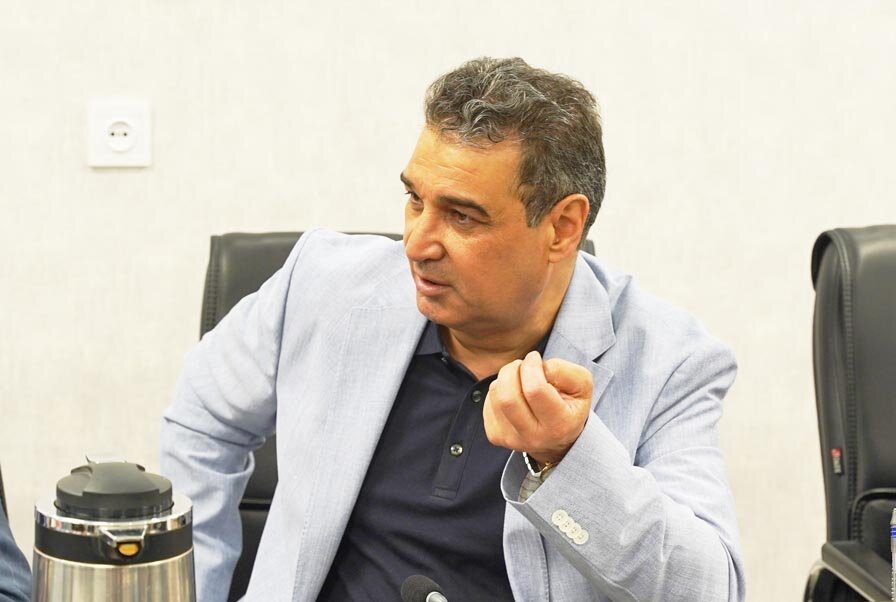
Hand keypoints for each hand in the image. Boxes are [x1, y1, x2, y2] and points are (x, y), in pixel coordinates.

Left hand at [483, 351, 592, 465]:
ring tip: (519, 379)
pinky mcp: (495, 435)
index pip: (534, 390)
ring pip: (496, 395)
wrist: (556, 439)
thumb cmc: (568, 406)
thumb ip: (564, 371)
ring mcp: (510, 439)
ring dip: (505, 378)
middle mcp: (533, 437)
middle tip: (522, 365)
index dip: (531, 366)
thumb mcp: (581, 386)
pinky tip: (513, 393)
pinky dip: (498, 390)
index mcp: (558, 425)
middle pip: (508, 396)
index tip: (535, 358)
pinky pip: (488, 402)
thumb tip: (537, 367)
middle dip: (512, 370)